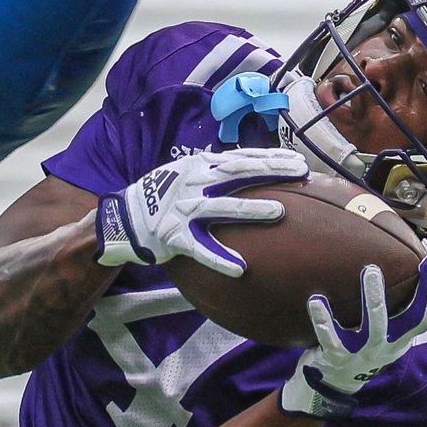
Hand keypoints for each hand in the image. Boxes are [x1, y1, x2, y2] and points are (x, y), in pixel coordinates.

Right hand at [94, 148, 308, 275]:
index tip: (299, 161)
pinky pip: (200, 249)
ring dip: (251, 209)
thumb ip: (220, 169)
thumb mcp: (191, 172)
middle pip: (238, 174)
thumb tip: (258, 164)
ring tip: (279, 211)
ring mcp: (184, 210)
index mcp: (200, 166)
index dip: (271, 158)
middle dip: (271, 171)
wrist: (125, 217)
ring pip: (222, 208)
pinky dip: (219, 259)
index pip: (242, 158)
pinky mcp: (174, 237)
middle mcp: (194, 183)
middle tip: (300, 173)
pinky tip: (240, 268)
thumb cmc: (166, 193)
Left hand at [279, 239, 426, 418]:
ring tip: (370, 269)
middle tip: (416, 258)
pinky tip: (315, 299)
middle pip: (411, 319)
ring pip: (374, 328)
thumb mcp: (385, 331)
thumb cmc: (362, 345)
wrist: (335, 382)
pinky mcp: (338, 358)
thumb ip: (393, 305)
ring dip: (374, 298)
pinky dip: (323, 319)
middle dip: (420, 290)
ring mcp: (364, 354)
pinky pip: (331, 338)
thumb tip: (398, 259)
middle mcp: (388, 346)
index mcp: (402, 337)